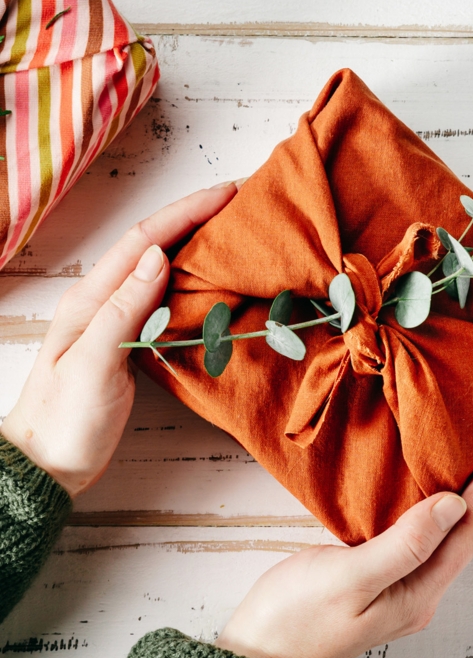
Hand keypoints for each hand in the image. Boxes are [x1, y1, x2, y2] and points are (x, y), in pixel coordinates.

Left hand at [0, 182, 237, 497]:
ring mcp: (116, 320)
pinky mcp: (129, 342)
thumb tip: (158, 256)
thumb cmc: (64, 419)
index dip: (185, 213)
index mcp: (90, 299)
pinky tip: (212, 282)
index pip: (144, 242)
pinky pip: (164, 299)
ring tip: (234, 234)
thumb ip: (122, 309)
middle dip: (194, 218)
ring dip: (195, 246)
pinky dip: (191, 282)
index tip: (226, 195)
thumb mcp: (92, 364)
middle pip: (154, 245)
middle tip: (239, 205)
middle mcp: (103, 301)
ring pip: (161, 269)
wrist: (47, 462)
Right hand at [216, 429, 472, 657]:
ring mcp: (399, 585)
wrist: (259, 654)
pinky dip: (425, 503)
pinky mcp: (377, 575)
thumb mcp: (350, 579)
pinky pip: (415, 533)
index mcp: (419, 594)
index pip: (469, 531)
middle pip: (464, 531)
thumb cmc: (297, 618)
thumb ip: (404, 545)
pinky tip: (420, 483)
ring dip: (458, 491)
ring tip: (465, 452)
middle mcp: (418, 591)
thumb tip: (454, 505)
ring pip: (441, 531)